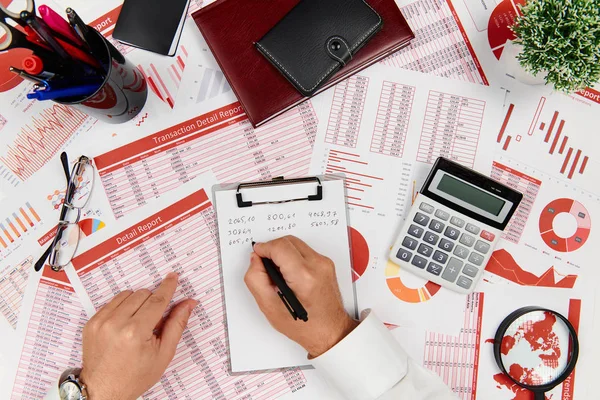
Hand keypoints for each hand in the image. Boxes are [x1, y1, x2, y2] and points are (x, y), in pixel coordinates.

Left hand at [79, 272, 197, 399]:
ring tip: (138, 323)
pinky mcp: (91, 323)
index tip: (172, 277)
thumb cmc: (134, 376)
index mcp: (135, 333)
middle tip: (153, 321)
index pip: (157, 300)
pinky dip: (121, 308)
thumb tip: (187, 304)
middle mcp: (116, 324)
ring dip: (136, 303)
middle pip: (143, 294)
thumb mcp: (163, 354)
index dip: (167, 287)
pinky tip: (124, 324)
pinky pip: (112, 302)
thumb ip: (176, 325)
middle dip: (152, 302)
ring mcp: (101, 322)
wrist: (104, 390)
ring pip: (127, 294)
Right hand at [245, 236, 357, 356]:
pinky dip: (292, 257)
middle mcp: (318, 266)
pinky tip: (289, 274)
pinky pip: (304, 250)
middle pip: (287, 241)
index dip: (263, 249)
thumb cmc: (305, 325)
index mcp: (304, 277)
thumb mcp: (270, 308)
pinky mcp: (326, 263)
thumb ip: (256, 280)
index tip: (257, 255)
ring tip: (278, 274)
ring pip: (295, 243)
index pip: (279, 247)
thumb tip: (255, 260)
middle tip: (266, 268)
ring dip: (282, 252)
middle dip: (272, 250)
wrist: (331, 331)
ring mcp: (324, 263)